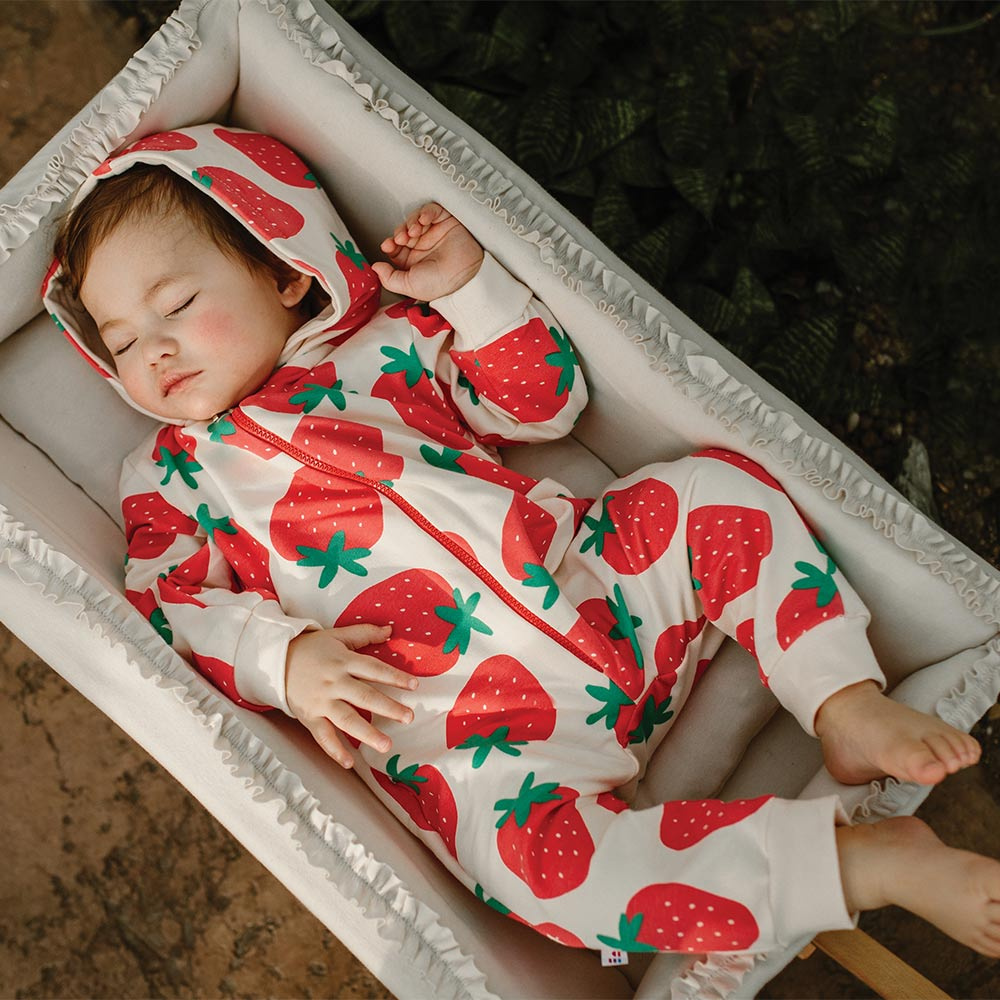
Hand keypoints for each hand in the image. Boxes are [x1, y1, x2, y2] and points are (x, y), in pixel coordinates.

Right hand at [285, 623, 416, 768]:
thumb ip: (364, 633)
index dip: (395, 677)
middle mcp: (333, 682)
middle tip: (408, 717)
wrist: (275, 660)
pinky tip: (350, 762)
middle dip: (387, 707)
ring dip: (366, 733)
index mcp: (343, 661)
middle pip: (364, 696)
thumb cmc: (311, 648)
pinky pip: (323, 735)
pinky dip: (335, 750)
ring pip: (346, 719)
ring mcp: (321, 701)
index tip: (414, 685)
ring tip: (386, 745)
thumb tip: (390, 629)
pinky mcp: (309, 716)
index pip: (374, 669)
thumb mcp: (337, 636)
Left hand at [372, 202, 483, 300]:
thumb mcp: (408, 286)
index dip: (390, 244)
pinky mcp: (446, 222)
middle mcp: (423, 246)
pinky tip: (424, 221)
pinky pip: (432, 211)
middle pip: (403, 231)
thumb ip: (389, 278)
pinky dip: (425, 212)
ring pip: (415, 220)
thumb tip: (375, 267)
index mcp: (413, 262)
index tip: (388, 245)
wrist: (464, 276)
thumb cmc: (439, 283)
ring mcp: (434, 233)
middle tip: (401, 239)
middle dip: (399, 232)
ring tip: (414, 232)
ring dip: (410, 223)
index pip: (396, 248)